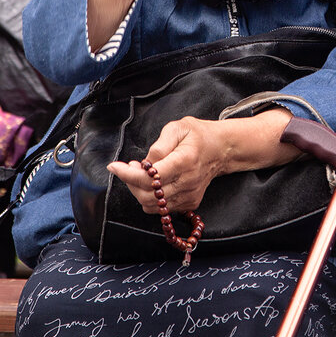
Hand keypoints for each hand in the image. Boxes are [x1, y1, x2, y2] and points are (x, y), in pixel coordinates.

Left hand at [108, 116, 224, 213]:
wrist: (221, 149)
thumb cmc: (198, 135)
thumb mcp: (178, 127)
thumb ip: (159, 145)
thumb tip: (146, 164)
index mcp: (184, 161)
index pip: (151, 177)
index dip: (128, 174)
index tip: (114, 167)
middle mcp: (187, 182)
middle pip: (149, 195)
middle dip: (130, 183)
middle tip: (127, 167)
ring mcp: (189, 195)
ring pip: (153, 206)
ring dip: (138, 191)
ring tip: (139, 173)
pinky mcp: (189, 203)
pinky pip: (162, 209)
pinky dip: (150, 198)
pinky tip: (150, 182)